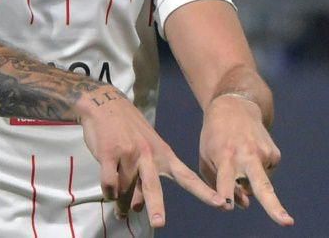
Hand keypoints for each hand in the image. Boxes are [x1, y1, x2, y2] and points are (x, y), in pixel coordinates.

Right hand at [77, 85, 226, 227]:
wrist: (107, 104)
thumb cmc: (130, 132)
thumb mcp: (147, 150)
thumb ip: (146, 180)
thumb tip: (137, 208)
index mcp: (164, 155)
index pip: (187, 177)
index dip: (204, 192)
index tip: (220, 204)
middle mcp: (149, 154)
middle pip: (152, 187)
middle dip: (156, 207)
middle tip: (159, 224)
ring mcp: (129, 154)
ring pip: (125, 190)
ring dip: (122, 203)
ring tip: (120, 211)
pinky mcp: (109, 153)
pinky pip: (109, 184)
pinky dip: (108, 192)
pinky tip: (109, 190)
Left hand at [199, 94, 292, 225]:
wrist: (234, 107)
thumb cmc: (215, 138)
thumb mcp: (206, 158)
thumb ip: (219, 186)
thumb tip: (245, 205)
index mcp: (225, 156)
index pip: (225, 181)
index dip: (226, 195)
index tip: (226, 205)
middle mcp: (248, 155)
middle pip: (261, 185)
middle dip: (273, 206)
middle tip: (287, 223)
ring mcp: (265, 153)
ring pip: (258, 185)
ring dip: (247, 181)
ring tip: (238, 157)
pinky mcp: (275, 154)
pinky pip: (264, 175)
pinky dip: (255, 172)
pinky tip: (249, 154)